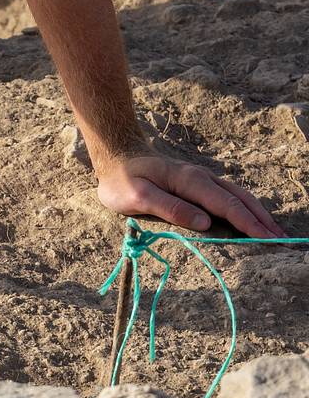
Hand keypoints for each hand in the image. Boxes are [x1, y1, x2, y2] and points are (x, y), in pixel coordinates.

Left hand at [96, 151, 284, 238]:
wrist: (116, 156)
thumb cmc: (122, 180)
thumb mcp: (136, 197)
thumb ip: (169, 208)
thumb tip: (205, 222)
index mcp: (188, 181)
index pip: (225, 205)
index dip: (248, 223)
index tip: (267, 239)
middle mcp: (200, 177)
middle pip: (239, 199)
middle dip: (261, 220)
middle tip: (281, 241)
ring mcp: (201, 179)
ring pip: (237, 195)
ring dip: (257, 213)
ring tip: (273, 233)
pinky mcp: (198, 183)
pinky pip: (228, 195)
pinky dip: (245, 207)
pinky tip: (251, 219)